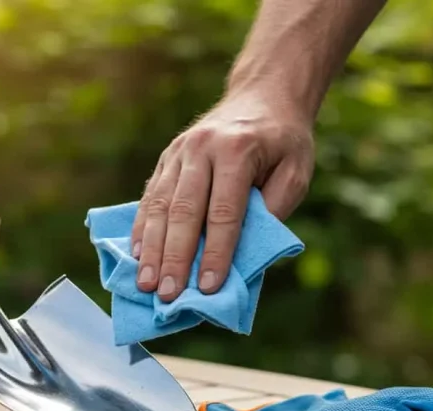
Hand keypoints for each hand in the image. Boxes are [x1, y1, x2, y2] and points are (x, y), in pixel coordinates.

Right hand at [131, 92, 314, 301]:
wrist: (263, 94)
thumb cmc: (284, 142)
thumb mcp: (296, 173)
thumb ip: (272, 211)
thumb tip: (243, 256)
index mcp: (237, 150)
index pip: (224, 211)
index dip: (216, 251)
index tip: (209, 286)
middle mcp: (202, 148)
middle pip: (184, 210)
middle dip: (175, 257)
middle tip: (168, 293)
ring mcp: (179, 151)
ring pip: (160, 205)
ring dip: (152, 249)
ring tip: (146, 283)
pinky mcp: (167, 157)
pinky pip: (150, 196)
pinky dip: (142, 229)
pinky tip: (136, 256)